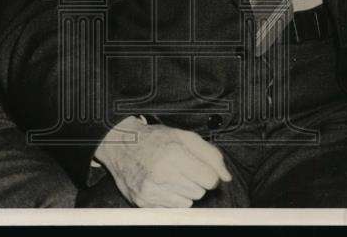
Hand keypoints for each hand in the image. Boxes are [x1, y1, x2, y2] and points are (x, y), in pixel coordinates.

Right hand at [94, 118, 231, 207]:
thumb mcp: (185, 136)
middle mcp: (163, 175)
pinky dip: (171, 199)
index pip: (210, 180)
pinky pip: (172, 209)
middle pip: (200, 192)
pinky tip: (162, 185)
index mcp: (175, 155)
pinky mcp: (144, 203)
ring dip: (183, 192)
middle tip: (181, 168)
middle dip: (195, 181)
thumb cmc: (155, 139)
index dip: (207, 173)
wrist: (120, 146)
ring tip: (170, 176)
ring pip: (187, 202)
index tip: (199, 166)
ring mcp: (152, 191)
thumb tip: (226, 177)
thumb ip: (210, 154)